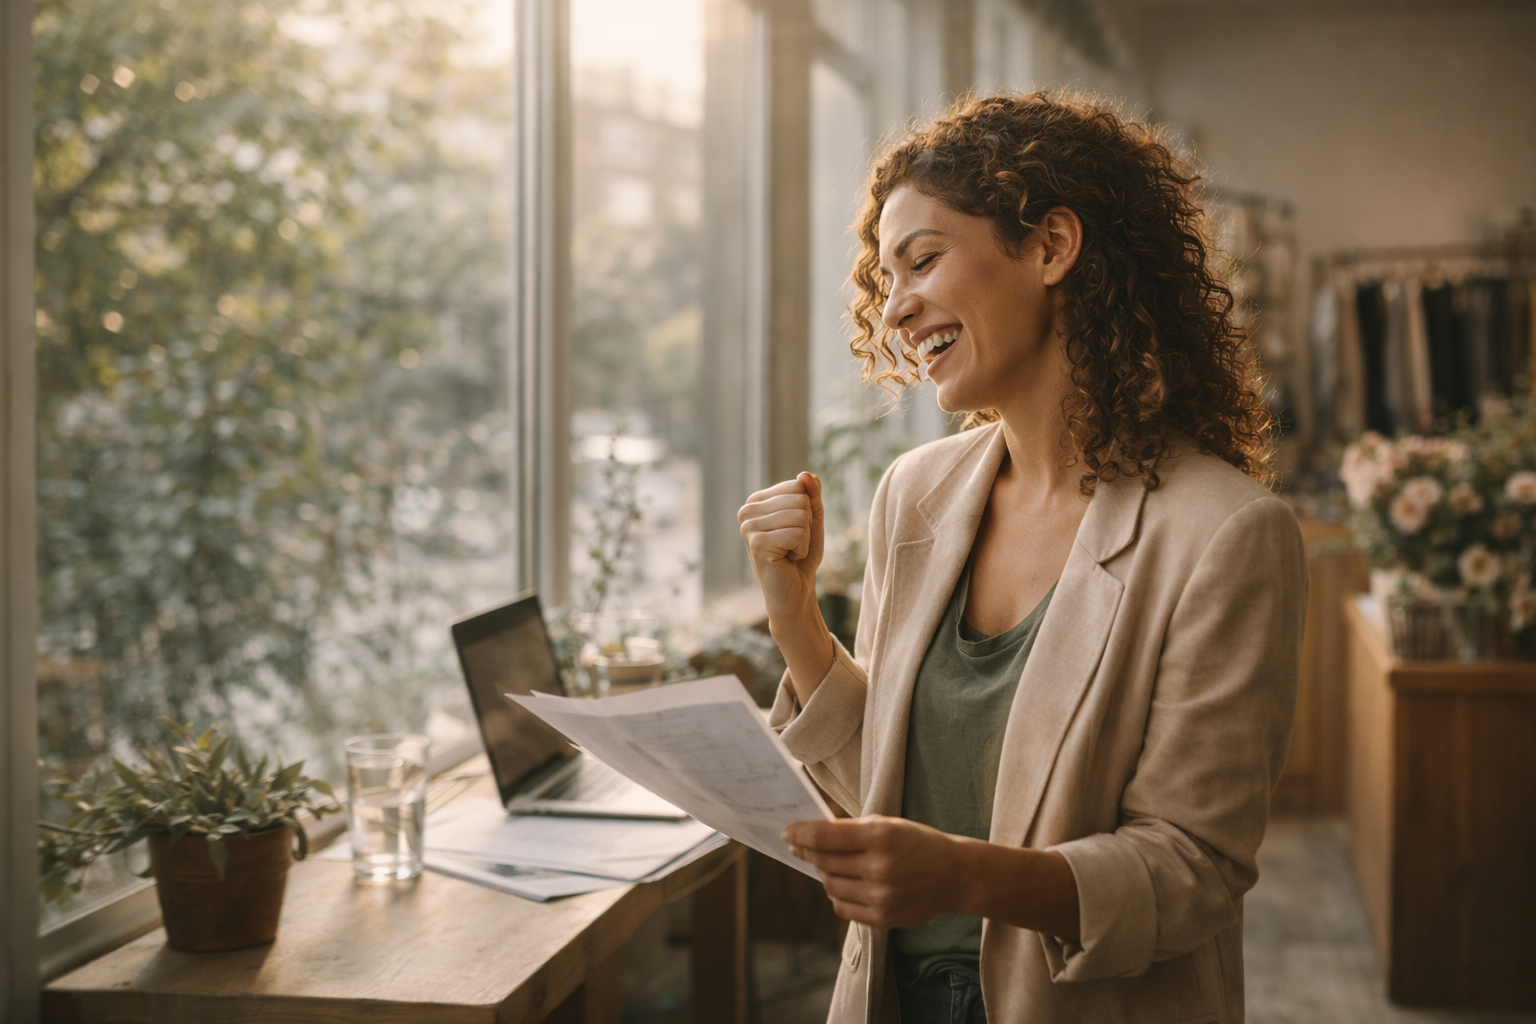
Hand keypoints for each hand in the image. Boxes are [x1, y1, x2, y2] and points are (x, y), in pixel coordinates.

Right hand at [737, 472, 823, 621]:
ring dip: (805, 538)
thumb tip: (806, 475)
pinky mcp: (757, 544)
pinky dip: (802, 549)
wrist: (795, 592)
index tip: (795, 530)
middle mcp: (747, 511)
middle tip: (793, 544)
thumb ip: (812, 495)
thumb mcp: (812, 520)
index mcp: (756, 501)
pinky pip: (798, 533)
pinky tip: (788, 559)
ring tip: (789, 551)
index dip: (807, 510)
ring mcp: (749, 527)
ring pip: (800, 515)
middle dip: (807, 525)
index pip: (797, 485)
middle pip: (800, 499)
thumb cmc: (801, 556)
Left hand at [783, 815, 967, 928]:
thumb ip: (851, 828)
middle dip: (807, 852)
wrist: (954, 875)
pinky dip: (837, 894)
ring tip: (829, 864)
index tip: (787, 831)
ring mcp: (881, 896)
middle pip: (823, 861)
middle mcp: (880, 867)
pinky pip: (842, 907)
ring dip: (823, 873)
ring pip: (830, 885)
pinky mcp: (883, 919)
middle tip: (800, 846)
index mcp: (881, 836)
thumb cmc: (917, 843)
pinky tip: (844, 883)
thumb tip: (810, 832)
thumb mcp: (888, 824)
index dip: (800, 833)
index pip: (824, 837)